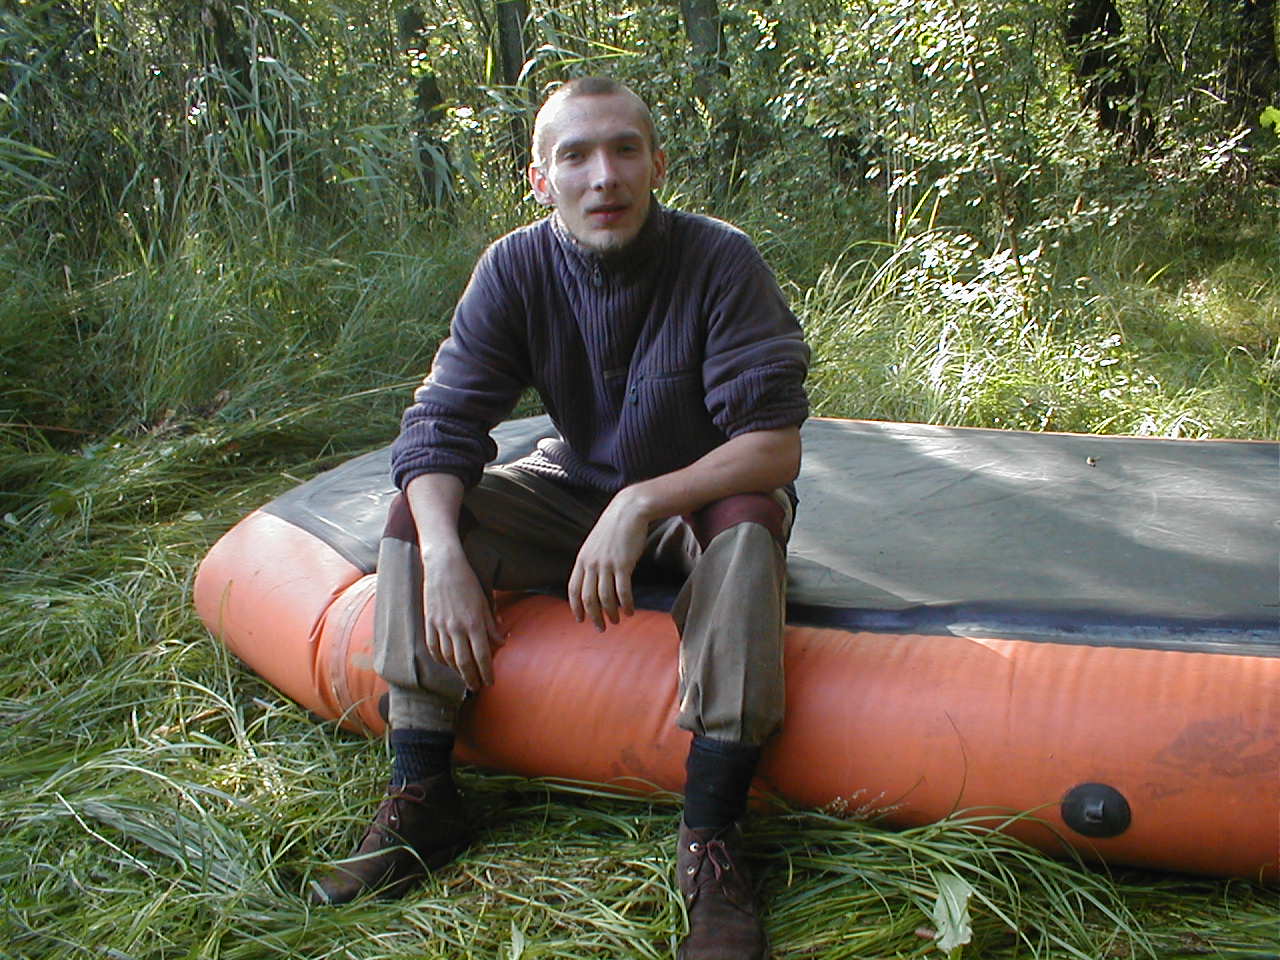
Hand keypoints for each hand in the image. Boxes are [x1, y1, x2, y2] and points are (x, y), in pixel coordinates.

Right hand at [422, 544, 504, 689]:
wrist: (443, 566)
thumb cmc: (468, 582)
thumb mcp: (484, 602)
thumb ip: (491, 625)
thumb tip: (501, 642)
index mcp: (474, 622)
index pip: (482, 655)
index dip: (487, 671)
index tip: (490, 682)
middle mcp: (457, 628)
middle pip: (464, 662)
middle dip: (472, 678)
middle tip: (477, 688)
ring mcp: (440, 626)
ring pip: (448, 658)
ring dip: (456, 672)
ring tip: (464, 678)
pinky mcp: (429, 622)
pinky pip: (434, 648)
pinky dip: (440, 660)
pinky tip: (447, 664)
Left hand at [568, 489, 650, 631]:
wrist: (628, 511)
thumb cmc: (614, 528)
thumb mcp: (595, 544)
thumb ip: (592, 562)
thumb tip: (593, 582)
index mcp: (582, 559)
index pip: (574, 589)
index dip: (576, 607)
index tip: (580, 620)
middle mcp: (591, 564)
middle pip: (588, 597)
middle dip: (594, 616)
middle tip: (601, 628)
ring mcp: (607, 564)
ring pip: (605, 597)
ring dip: (611, 613)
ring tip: (616, 621)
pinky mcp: (623, 564)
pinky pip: (623, 591)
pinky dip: (626, 604)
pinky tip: (631, 611)